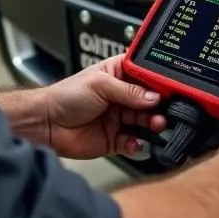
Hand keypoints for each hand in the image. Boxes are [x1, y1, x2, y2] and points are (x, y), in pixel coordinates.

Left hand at [40, 56, 166, 159]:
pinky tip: (137, 141)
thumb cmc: (66, 96)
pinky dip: (138, 143)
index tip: (172, 88)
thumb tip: (153, 96)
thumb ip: (128, 91)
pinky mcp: (115, 139)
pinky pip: (134, 142)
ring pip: (146, 121)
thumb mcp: (99, 84)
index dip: (160, 81)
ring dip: (153, 124)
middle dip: (161, 106)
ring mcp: (120, 118)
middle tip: (166, 111)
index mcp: (119, 74)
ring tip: (157, 125)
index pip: (146, 74)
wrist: (45, 124)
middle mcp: (123, 95)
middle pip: (151, 100)